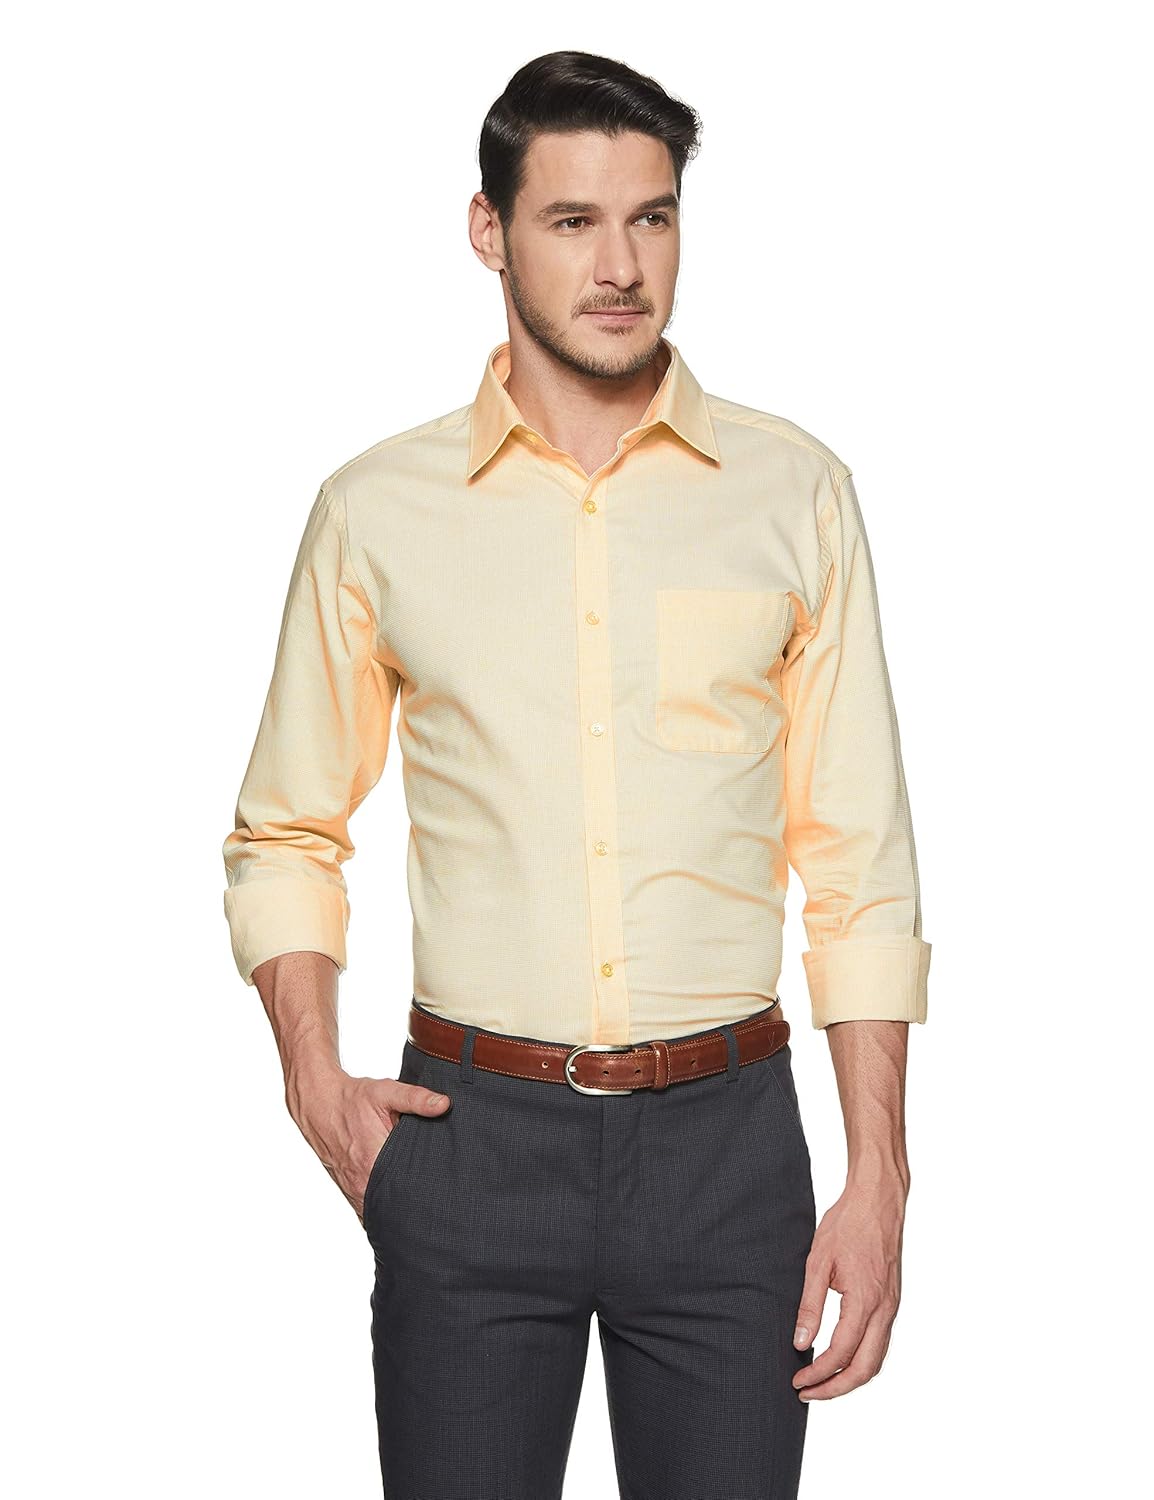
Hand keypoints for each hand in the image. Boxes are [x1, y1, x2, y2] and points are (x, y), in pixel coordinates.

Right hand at [285, 1067, 451, 1222]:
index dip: (425, 1191)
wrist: (320, 1105)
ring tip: (420, 1209)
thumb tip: (444, 1104)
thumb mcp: (386, 1092)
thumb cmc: (352, 1100)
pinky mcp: (350, 1192)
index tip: (440, 1191)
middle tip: (435, 1202)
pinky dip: (383, 1212)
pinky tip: (398, 1207)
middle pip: (396, 1206)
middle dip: (415, 1206)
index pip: (406, 1188)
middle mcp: (361, 1182)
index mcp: (373, 1160)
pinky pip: (369, 1211)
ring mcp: (353, 1191)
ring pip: (381, 1214)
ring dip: (398, 1212)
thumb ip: (416, 1098)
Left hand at [791, 1172, 905, 1400]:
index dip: (818, 1373)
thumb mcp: (818, 1261)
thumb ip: (810, 1304)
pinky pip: (881, 1342)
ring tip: (823, 1382)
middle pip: (865, 1368)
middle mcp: (885, 1309)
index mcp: (865, 1301)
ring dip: (851, 1377)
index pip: (841, 1353)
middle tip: (807, 1392)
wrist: (879, 1199)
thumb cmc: (848, 1223)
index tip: (797, 1380)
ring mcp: (892, 1306)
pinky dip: (863, 1360)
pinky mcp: (892, 1300)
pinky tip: (843, 1357)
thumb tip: (800, 1342)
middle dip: (836, 1388)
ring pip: (877, 1359)